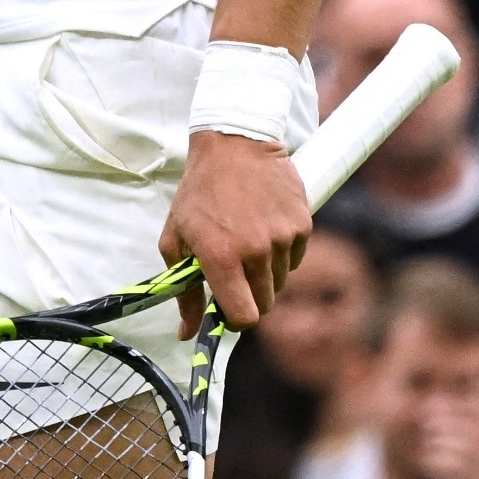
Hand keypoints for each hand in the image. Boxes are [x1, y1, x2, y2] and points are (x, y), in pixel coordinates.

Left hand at [161, 128, 310, 332]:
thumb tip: (186, 334)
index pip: (243, 316)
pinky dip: (282, 252)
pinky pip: (295, 258)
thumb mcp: (175, 236)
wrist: (234, 144)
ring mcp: (282, 237)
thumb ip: (182, 289)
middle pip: (264, 303)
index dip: (235, 320)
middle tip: (235, 270)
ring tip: (247, 239)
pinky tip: (265, 226)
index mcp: (220, 256)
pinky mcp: (302, 224)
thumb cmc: (199, 192)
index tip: (227, 309)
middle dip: (249, 294)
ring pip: (280, 281)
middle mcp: (255, 250)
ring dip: (265, 272)